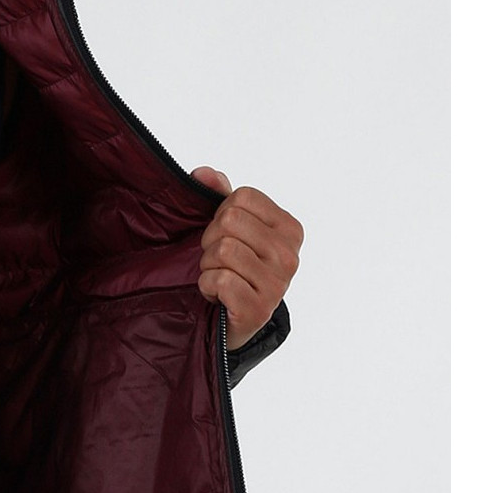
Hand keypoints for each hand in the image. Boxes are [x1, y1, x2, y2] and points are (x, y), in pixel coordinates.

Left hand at [189, 166, 303, 350]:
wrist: (234, 319)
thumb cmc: (234, 267)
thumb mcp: (231, 227)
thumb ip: (219, 195)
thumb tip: (203, 173)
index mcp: (289, 228)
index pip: (242, 197)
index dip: (222, 214)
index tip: (227, 235)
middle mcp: (289, 255)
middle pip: (230, 221)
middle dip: (211, 240)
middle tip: (219, 259)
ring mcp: (277, 284)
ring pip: (223, 250)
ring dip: (208, 265)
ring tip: (219, 276)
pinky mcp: (258, 309)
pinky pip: (220, 279)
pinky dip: (208, 286)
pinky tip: (219, 294)